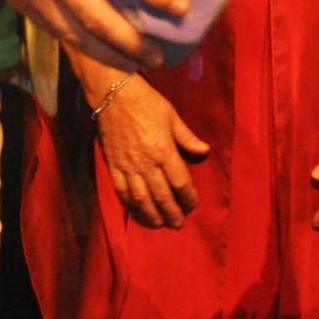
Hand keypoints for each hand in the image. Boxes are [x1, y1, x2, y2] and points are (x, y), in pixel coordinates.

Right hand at [0, 0, 186, 71]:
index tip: (183, 7)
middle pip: (100, 18)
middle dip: (134, 42)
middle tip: (162, 54)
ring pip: (77, 37)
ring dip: (111, 55)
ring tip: (138, 64)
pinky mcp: (23, 5)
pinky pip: (58, 34)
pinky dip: (85, 48)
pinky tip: (105, 52)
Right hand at [94, 75, 208, 227]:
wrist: (113, 95)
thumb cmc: (146, 102)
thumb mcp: (171, 116)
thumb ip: (187, 137)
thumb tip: (205, 151)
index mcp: (164, 150)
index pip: (180, 182)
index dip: (188, 197)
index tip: (193, 204)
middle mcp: (146, 163)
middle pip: (162, 196)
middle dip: (172, 212)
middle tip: (178, 223)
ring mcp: (127, 166)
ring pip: (141, 199)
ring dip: (151, 215)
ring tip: (160, 223)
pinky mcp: (113, 165)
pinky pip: (121, 190)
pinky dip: (129, 204)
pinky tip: (137, 210)